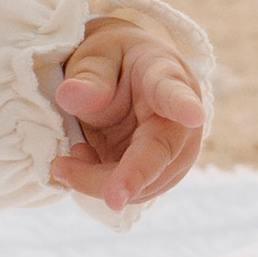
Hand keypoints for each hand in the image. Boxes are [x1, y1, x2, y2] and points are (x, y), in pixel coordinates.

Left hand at [50, 21, 204, 214]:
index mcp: (164, 76)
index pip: (173, 91)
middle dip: (135, 176)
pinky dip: (100, 186)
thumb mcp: (96, 58)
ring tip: (65, 161)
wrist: (128, 80)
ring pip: (146, 182)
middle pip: (159, 152)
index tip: (192, 114)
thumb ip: (88, 77)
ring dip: (99, 181)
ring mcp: (177, 150)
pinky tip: (84, 163)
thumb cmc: (114, 64)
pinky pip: (134, 192)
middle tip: (111, 198)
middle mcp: (180, 118)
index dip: (182, 105)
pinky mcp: (163, 174)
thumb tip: (69, 96)